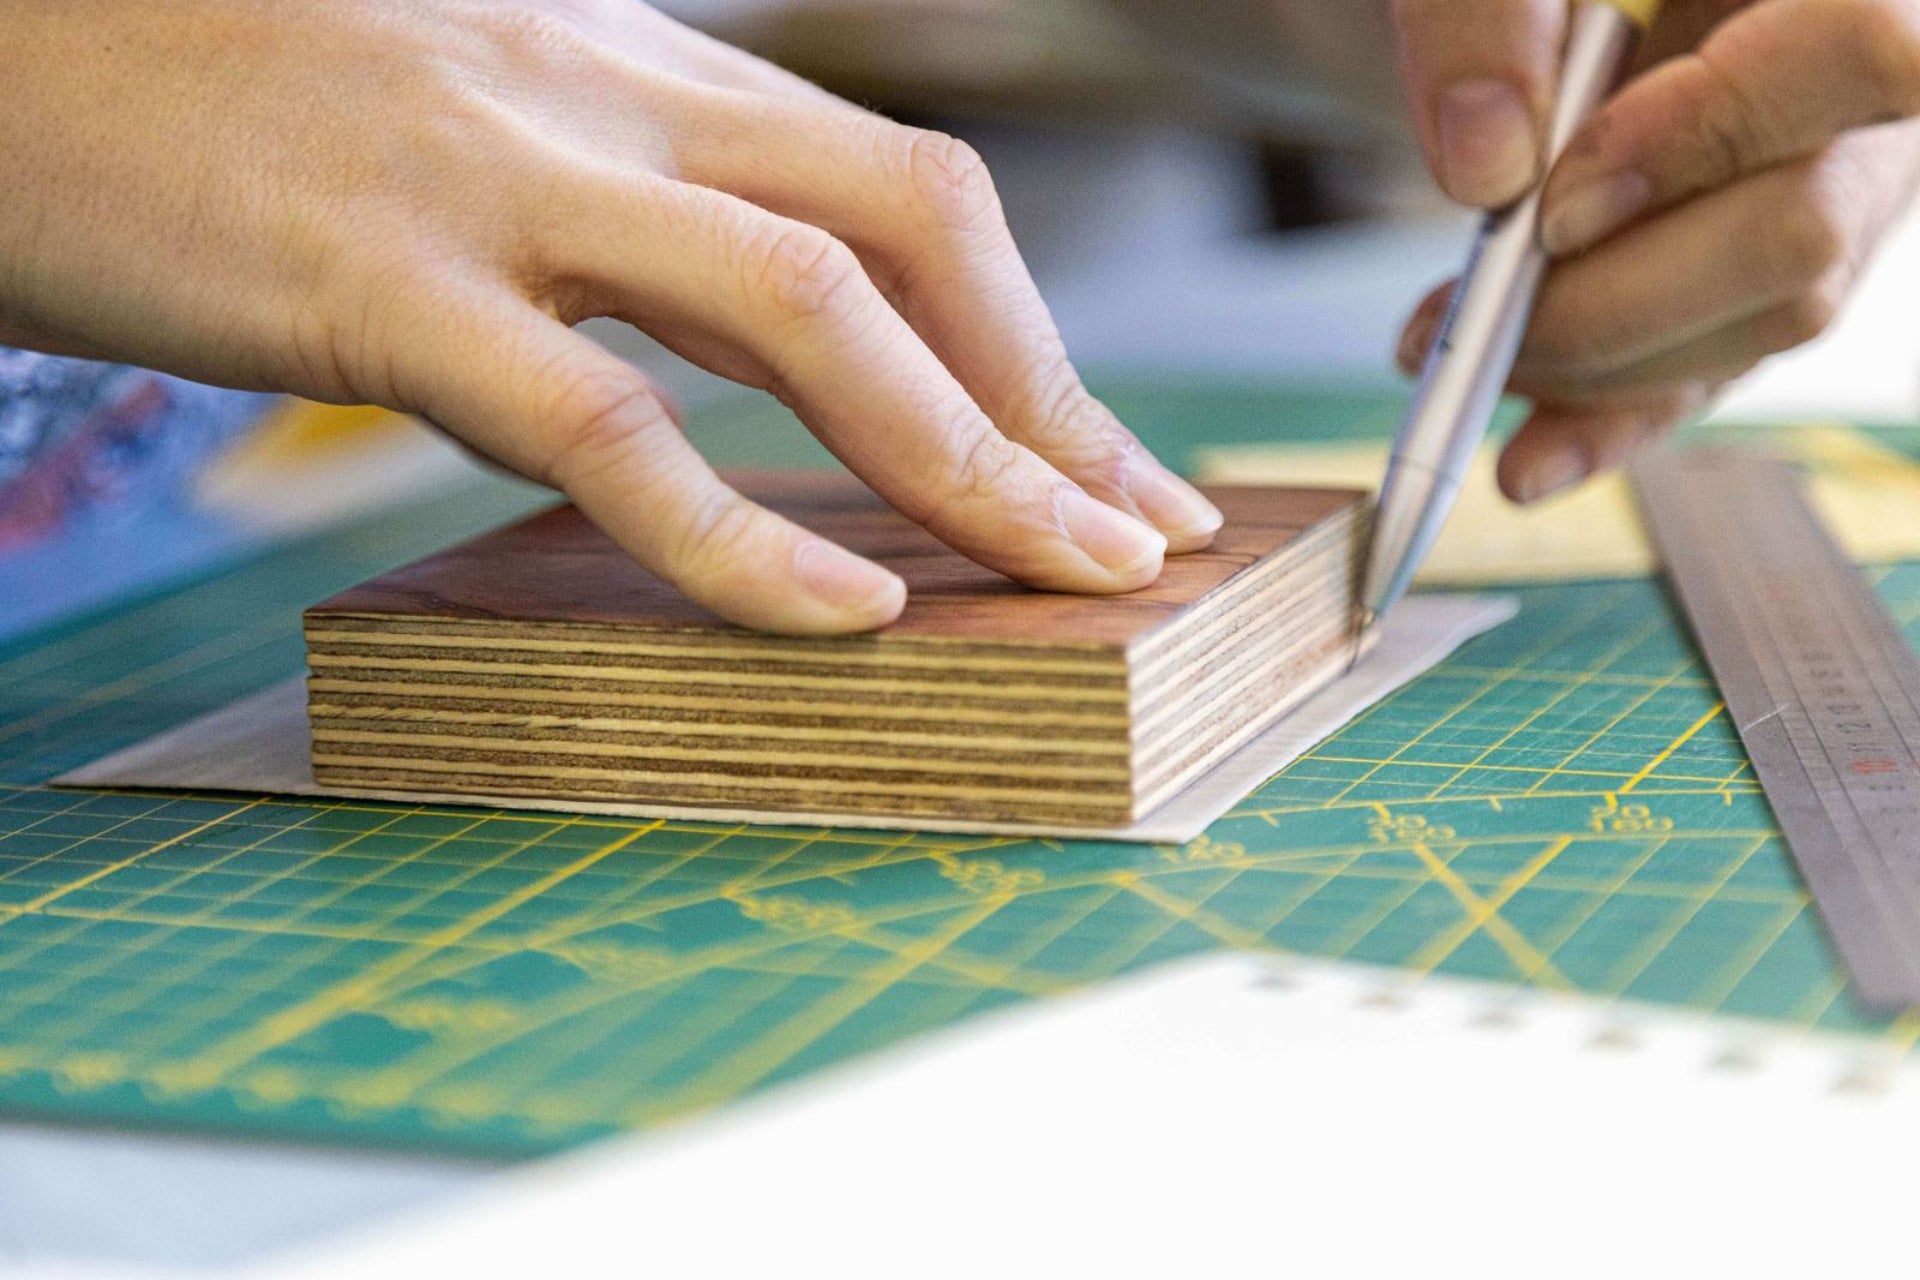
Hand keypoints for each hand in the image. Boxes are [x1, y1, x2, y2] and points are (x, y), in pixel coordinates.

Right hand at [0, 1, 1221, 632]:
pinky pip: (604, 425)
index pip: (903, 199)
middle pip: (910, 234)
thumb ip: (637, 217)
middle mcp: (606, 101)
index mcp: (644, 70)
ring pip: (804, 314)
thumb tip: (769, 347)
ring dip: (962, 460)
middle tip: (1142, 539)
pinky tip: (836, 615)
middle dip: (1051, 400)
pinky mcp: (379, 284)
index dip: (1039, 342)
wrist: (12, 43)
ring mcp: (499, 183)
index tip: (1119, 462)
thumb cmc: (242, 101)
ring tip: (1062, 581)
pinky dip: (738, 536)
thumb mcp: (487, 124)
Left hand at [1390, 0, 1919, 501]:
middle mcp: (1871, 104)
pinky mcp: (1767, 284)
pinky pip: (1719, 368)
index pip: (1860, 56)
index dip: (1706, 139)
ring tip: (1454, 347)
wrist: (1547, 10)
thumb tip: (1486, 173)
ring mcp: (1838, 197)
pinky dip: (1613, 420)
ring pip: (1766, 322)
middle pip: (1802, 230)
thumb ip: (1488, 16)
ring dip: (1593, 363)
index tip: (1551, 208)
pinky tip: (1528, 461)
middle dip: (1616, 299)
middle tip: (1477, 313)